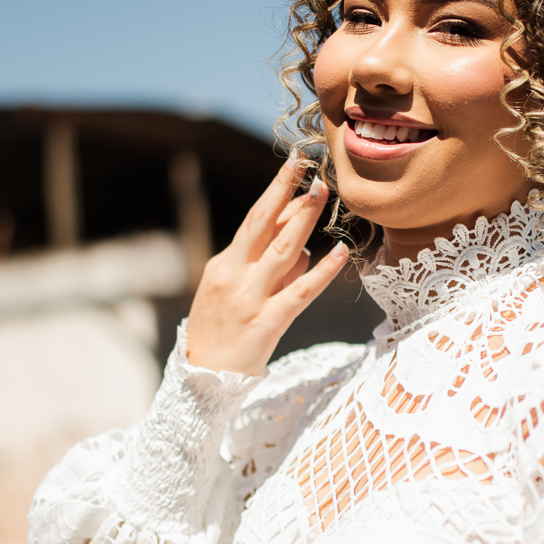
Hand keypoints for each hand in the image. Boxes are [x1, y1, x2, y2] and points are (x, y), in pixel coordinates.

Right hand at [184, 155, 349, 374]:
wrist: (202, 379)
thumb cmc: (219, 333)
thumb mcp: (231, 292)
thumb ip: (263, 268)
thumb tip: (302, 245)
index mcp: (224, 264)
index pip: (255, 222)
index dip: (276, 193)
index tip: (296, 168)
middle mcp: (235, 275)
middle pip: (263, 224)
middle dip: (285, 191)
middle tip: (307, 165)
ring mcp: (250, 298)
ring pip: (283, 250)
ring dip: (304, 220)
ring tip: (323, 194)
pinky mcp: (267, 323)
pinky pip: (301, 292)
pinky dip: (323, 272)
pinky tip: (341, 253)